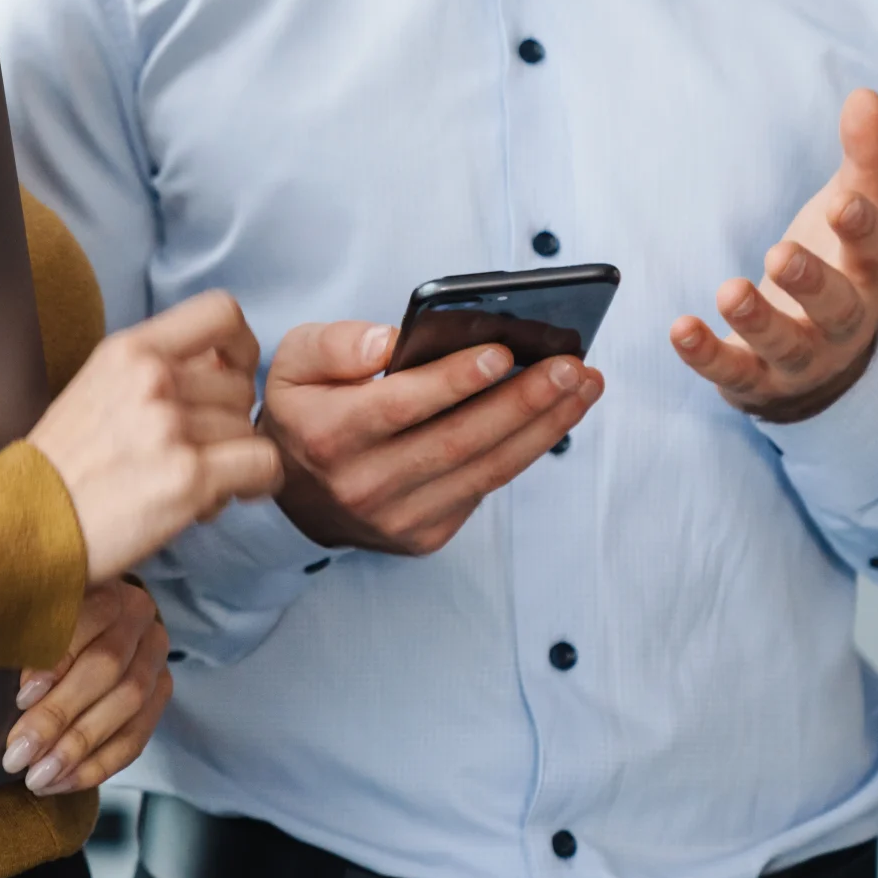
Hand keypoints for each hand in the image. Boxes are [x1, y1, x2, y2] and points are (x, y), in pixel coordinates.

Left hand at [1, 580, 171, 796]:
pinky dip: (98, 765)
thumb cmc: (43, 620)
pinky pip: (137, 737)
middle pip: (108, 668)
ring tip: (39, 776)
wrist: (89, 621)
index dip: (56, 661)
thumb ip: (21, 633)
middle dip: (60, 716)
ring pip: (127, 705)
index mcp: (106, 584)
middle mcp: (139, 616)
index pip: (90, 619)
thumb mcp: (31, 613)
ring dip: (79, 747)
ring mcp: (155, 656)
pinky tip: (64, 781)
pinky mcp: (161, 693)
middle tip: (19, 752)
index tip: (20, 697)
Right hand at [29, 291, 283, 583]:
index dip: (240, 345)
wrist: (24, 521)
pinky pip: (262, 465)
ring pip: (249, 430)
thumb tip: (220, 368)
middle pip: (240, 386)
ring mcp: (172, 427)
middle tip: (197, 453)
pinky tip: (225, 496)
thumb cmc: (62, 464)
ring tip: (193, 482)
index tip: (231, 375)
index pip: (221, 313)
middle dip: (228, 422)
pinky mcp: (189, 477)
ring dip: (233, 460)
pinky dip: (257, 483)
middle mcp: (153, 378)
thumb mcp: (98, 387)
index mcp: (130, 350)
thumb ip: (154, 369)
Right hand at [260, 320, 602, 556]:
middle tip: (569, 367)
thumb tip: (390, 341)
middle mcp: (363, 484)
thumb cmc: (306, 413)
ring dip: (543, 427)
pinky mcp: (426, 535)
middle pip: (457, 441)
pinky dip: (526, 450)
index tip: (502, 352)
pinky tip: (556, 416)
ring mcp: (398, 517)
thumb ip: (336, 345)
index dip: (453, 381)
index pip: (399, 406)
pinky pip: (486, 488)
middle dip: (522, 402)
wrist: (296, 498)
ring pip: (485, 470)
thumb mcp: (294, 363)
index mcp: (329, 434)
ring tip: (583, 387)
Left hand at [670, 89, 877, 422]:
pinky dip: (706, 355)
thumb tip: (864, 95)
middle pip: (836, 307)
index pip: (874, 250)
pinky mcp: (756, 379)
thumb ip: (864, 158)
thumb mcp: (856, 212)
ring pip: (785, 345)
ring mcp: (801, 356)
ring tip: (730, 291)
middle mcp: (842, 321)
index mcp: (869, 273)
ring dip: (758, 321)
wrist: (824, 359)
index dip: (863, 228)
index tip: (846, 204)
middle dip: (812, 283)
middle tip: (781, 253)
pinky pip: (733, 373)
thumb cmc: (839, 266)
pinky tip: (680, 329)